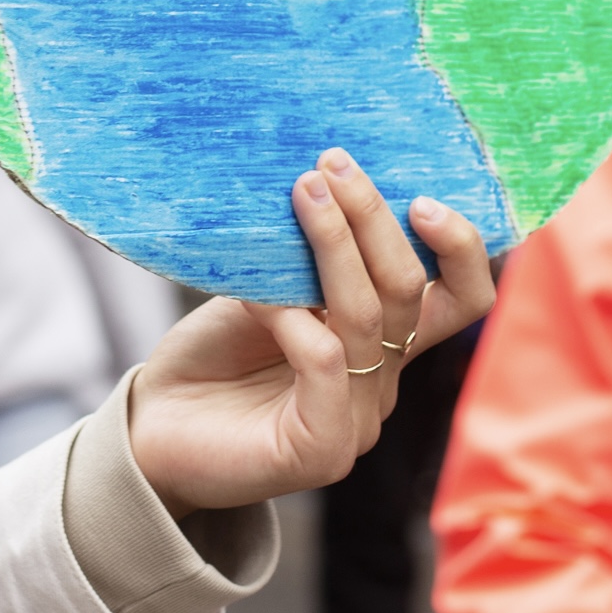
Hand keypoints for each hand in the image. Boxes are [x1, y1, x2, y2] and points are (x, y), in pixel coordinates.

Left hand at [127, 151, 494, 516]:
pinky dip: (291, 313)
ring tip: (301, 190)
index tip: (418, 193)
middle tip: (333, 164)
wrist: (152, 433)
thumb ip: (301, 266)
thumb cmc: (208, 359)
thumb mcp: (261, 295)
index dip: (458, 248)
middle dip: (374, 218)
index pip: (459, 299)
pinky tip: (253, 289)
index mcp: (381, 346)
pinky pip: (324, 362)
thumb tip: (320, 192)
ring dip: (334, 243)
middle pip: (411, 292)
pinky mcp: (320, 449)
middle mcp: (381, 383)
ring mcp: (357, 420)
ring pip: (367, 317)